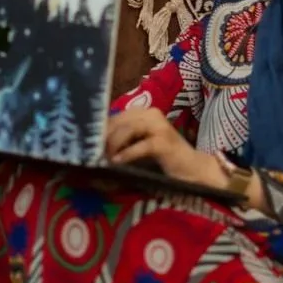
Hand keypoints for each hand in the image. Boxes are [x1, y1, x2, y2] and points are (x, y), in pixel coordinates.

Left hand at [104, 109, 228, 191]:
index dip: (101, 129)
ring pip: (127, 130)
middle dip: (104, 137)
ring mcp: (159, 126)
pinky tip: (117, 163)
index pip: (116, 116)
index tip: (88, 142)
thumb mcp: (141, 145)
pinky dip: (126, 155)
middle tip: (93, 153)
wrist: (194, 169)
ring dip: (113, 145)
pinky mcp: (164, 142)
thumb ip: (124, 140)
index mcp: (145, 113)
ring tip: (104, 158)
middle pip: (119, 121)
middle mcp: (151, 114)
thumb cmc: (165, 159)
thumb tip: (96, 145)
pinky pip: (140, 146)